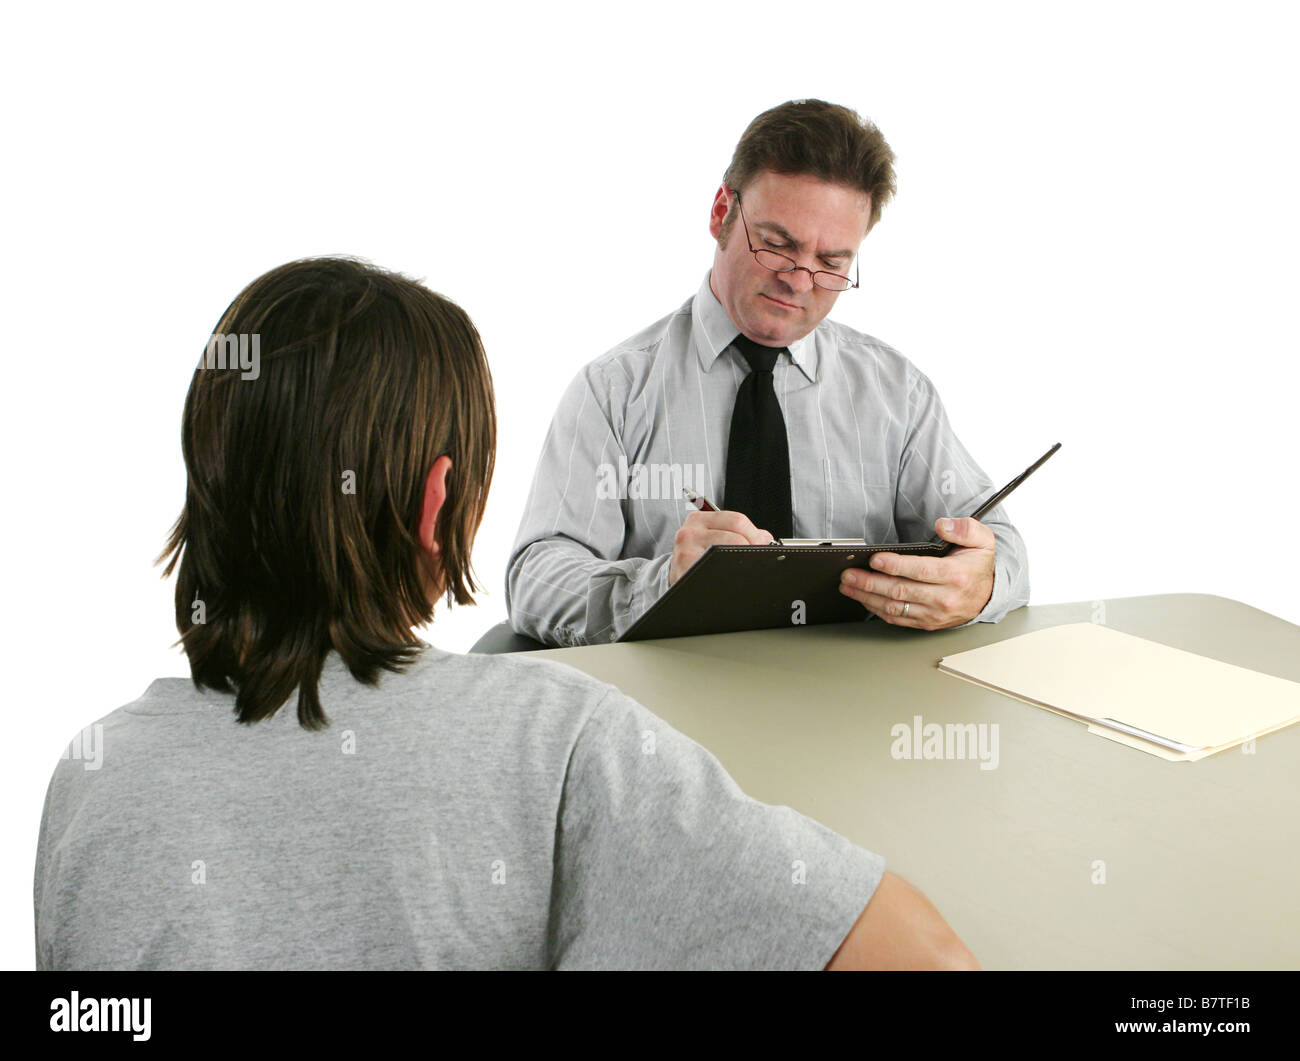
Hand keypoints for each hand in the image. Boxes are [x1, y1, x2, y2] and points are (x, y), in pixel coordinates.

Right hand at [669, 509, 772, 584]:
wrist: (677, 577)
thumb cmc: (699, 556)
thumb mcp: (712, 537)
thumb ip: (738, 532)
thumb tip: (765, 539)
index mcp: (698, 519)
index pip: (736, 520)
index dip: (755, 534)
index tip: (763, 545)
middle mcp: (689, 532)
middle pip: (734, 538)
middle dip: (752, 550)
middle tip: (757, 559)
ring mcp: (685, 552)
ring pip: (726, 554)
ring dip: (742, 563)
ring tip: (744, 568)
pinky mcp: (685, 570)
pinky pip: (715, 571)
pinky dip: (729, 576)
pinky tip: (731, 578)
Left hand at [837, 517, 995, 629]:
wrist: (988, 596)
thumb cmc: (977, 566)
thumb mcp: (982, 540)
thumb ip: (965, 528)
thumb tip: (943, 525)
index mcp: (956, 576)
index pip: (920, 571)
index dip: (895, 566)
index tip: (874, 559)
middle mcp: (944, 598)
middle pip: (901, 591)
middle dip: (871, 583)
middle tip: (849, 574)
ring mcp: (934, 614)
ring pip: (895, 608)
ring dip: (868, 597)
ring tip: (848, 586)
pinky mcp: (927, 623)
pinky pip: (898, 619)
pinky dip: (877, 610)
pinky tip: (863, 599)